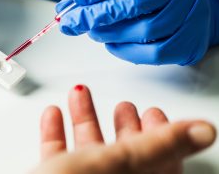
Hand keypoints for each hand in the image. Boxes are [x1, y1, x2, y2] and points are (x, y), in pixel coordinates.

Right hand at [31, 85, 215, 173]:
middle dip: (121, 123)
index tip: (154, 111)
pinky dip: (55, 132)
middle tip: (125, 106)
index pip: (162, 162)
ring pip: (88, 149)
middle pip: (124, 154)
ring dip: (84, 117)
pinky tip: (53, 116)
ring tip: (81, 95)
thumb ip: (160, 145)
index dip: (162, 133)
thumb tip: (203, 130)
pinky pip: (58, 153)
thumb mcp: (117, 163)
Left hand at [57, 0, 218, 64]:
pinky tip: (112, 44)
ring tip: (93, 32)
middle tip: (71, 22)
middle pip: (135, 3)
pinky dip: (125, 51)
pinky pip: (153, 53)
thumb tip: (67, 8)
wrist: (194, 4)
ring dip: (109, 34)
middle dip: (96, 15)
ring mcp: (192, 16)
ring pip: (143, 30)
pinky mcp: (190, 43)